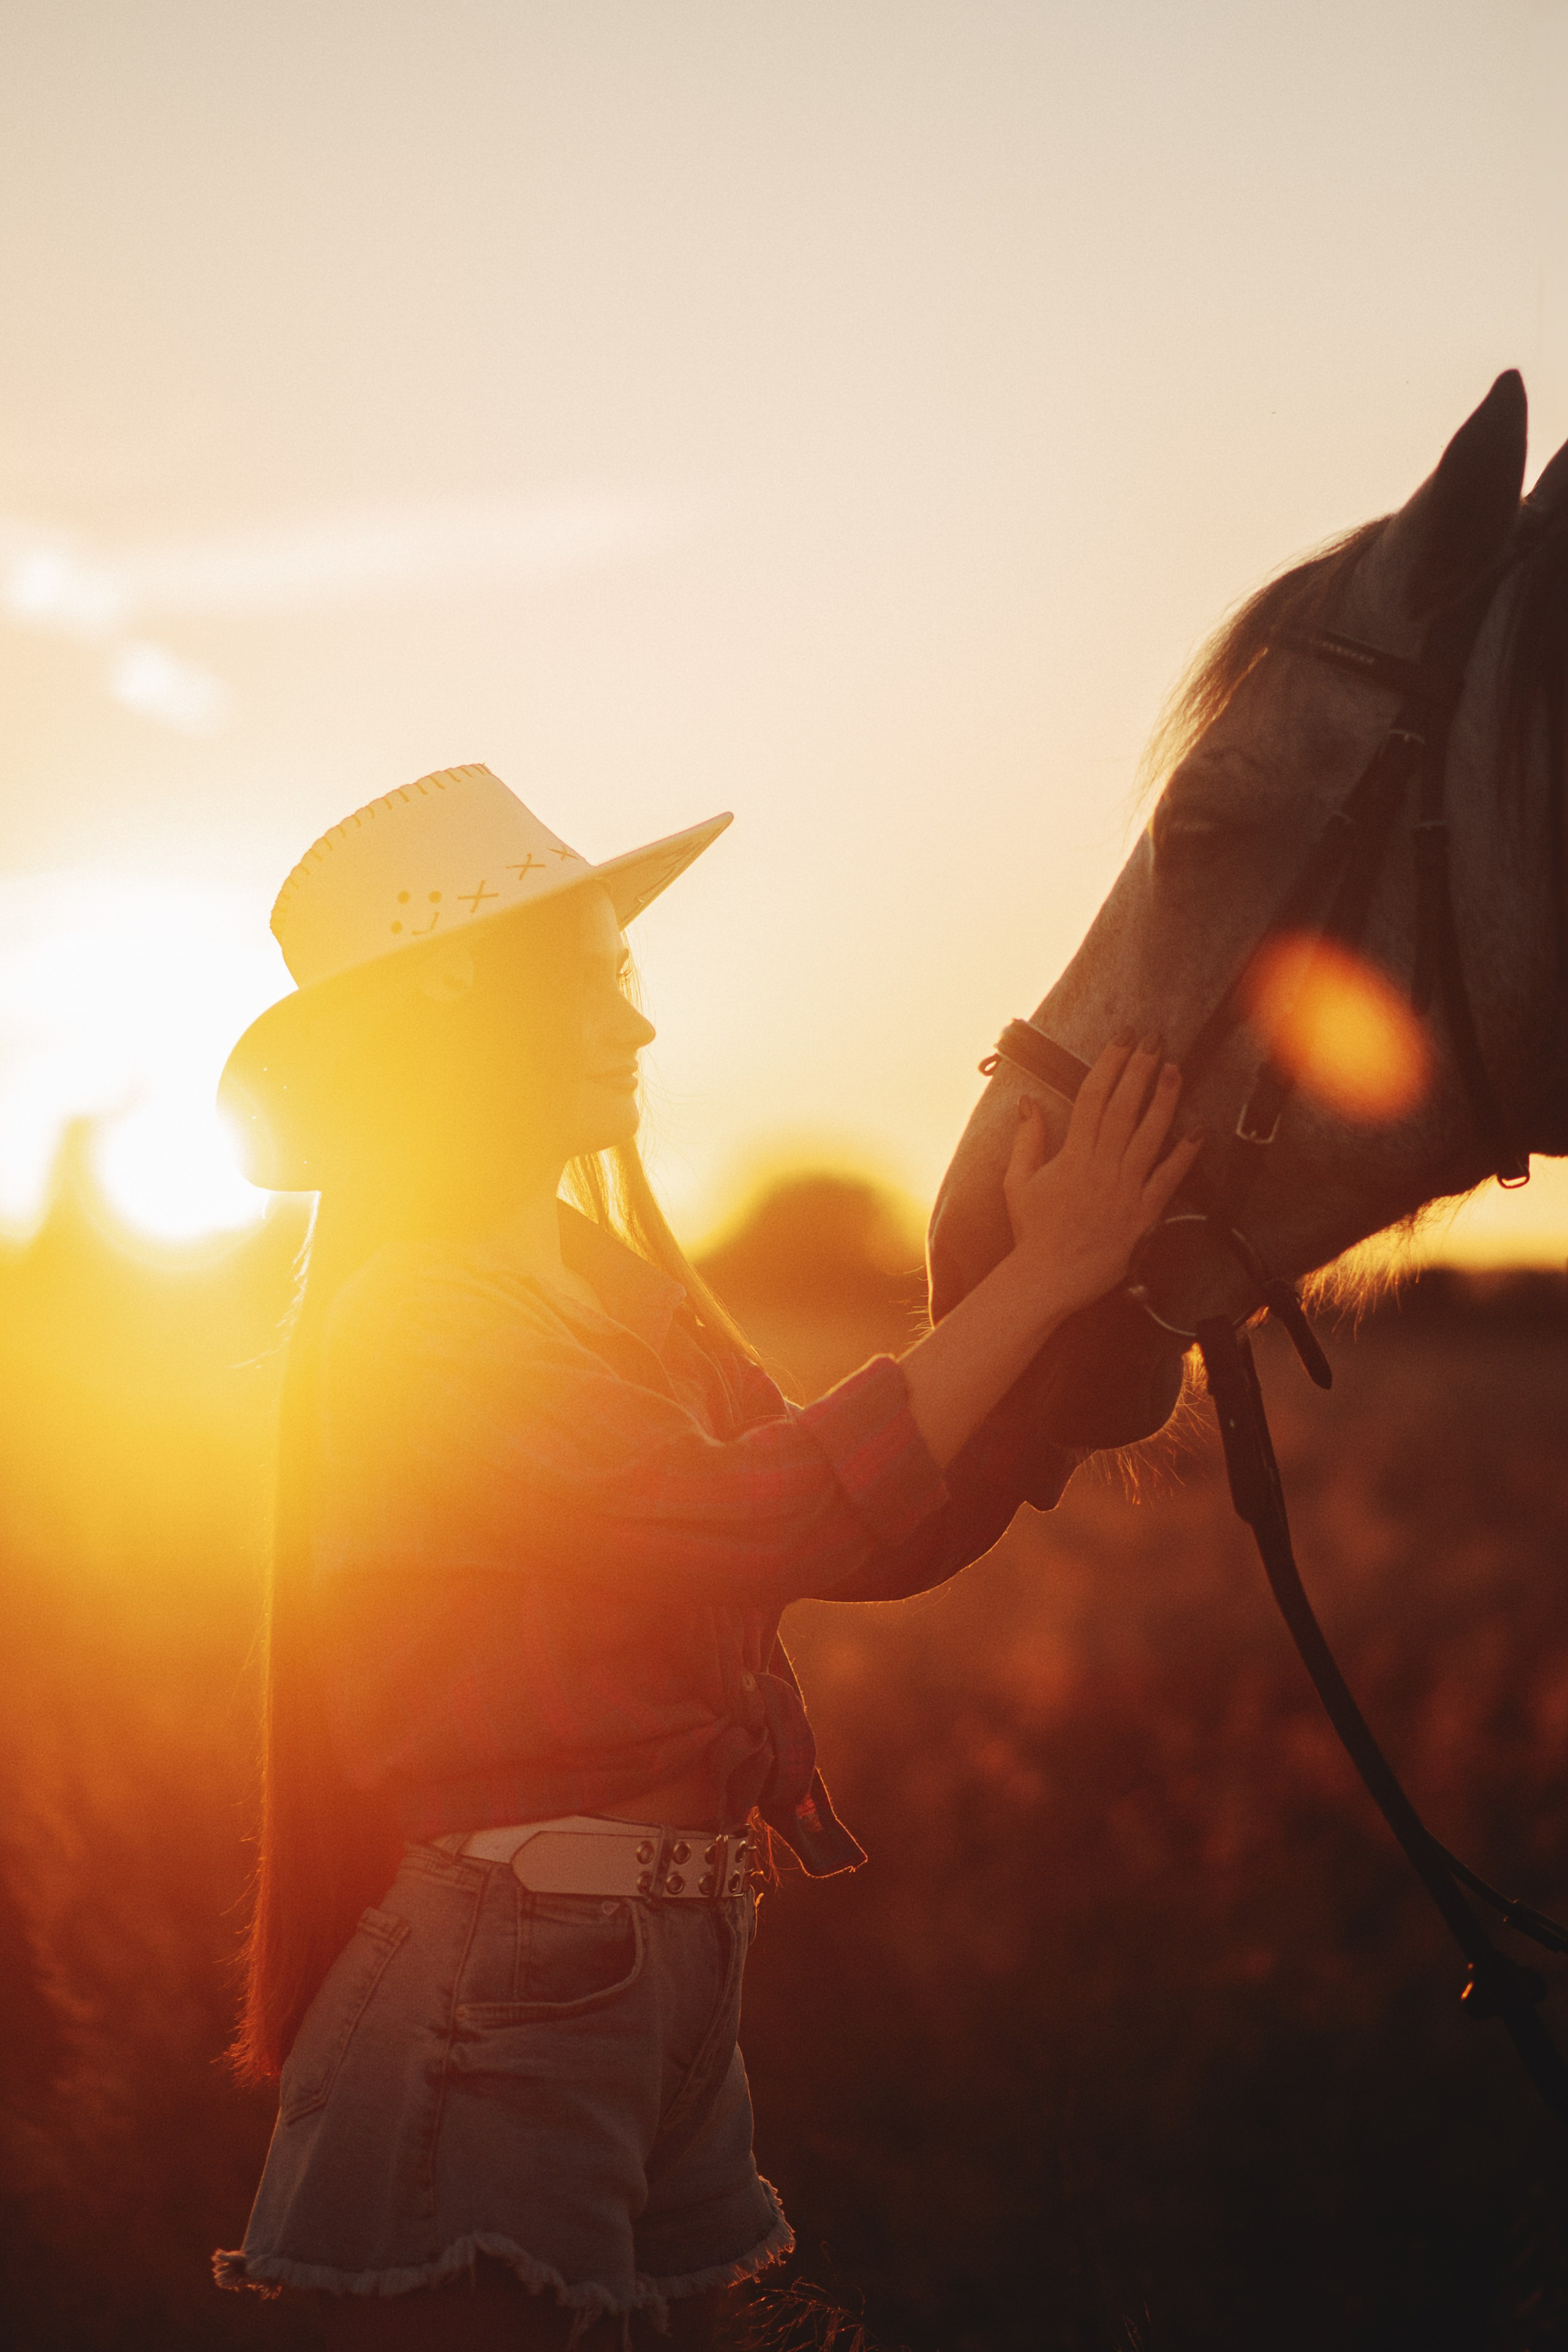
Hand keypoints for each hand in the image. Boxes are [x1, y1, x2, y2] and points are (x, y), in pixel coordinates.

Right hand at [1003, 1032, 1203, 1321]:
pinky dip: (1184, 1156)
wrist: (1048, 1277)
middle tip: (1154, 1040)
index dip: (1109, 1064)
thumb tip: (1027, 1103)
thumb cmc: (1032, 1231)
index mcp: (1072, 1155)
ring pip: (1148, 1136)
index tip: (1121, 1040)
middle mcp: (1100, 1166)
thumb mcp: (1018, 1181)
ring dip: (1164, 1100)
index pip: (1092, 1097)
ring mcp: (1123, 1189)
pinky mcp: (1142, 1214)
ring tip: (1175, 1069)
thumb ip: (1026, 1139)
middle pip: (1124, 1107)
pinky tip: (1198, 1131)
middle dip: (1140, 1069)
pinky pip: (1167, 1180)